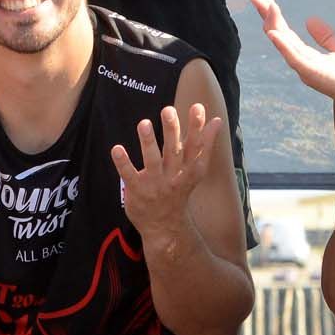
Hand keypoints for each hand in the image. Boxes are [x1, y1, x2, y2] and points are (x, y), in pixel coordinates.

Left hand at [110, 103, 221, 240]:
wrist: (165, 227)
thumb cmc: (179, 190)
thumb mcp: (195, 170)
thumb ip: (204, 145)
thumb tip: (217, 120)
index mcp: (189, 170)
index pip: (196, 146)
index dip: (198, 128)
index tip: (198, 107)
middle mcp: (174, 176)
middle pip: (174, 151)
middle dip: (172, 130)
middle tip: (168, 109)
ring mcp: (155, 184)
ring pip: (152, 161)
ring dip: (148, 142)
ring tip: (144, 123)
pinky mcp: (137, 190)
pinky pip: (129, 175)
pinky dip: (123, 162)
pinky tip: (117, 148)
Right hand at [253, 0, 334, 116]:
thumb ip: (326, 37)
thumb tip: (311, 20)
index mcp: (310, 58)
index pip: (287, 34)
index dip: (275, 17)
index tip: (264, 0)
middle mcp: (305, 64)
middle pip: (281, 37)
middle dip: (269, 18)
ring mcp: (309, 70)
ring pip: (285, 45)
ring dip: (273, 26)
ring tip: (265, 8)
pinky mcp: (316, 75)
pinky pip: (296, 59)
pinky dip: (284, 46)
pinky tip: (274, 34)